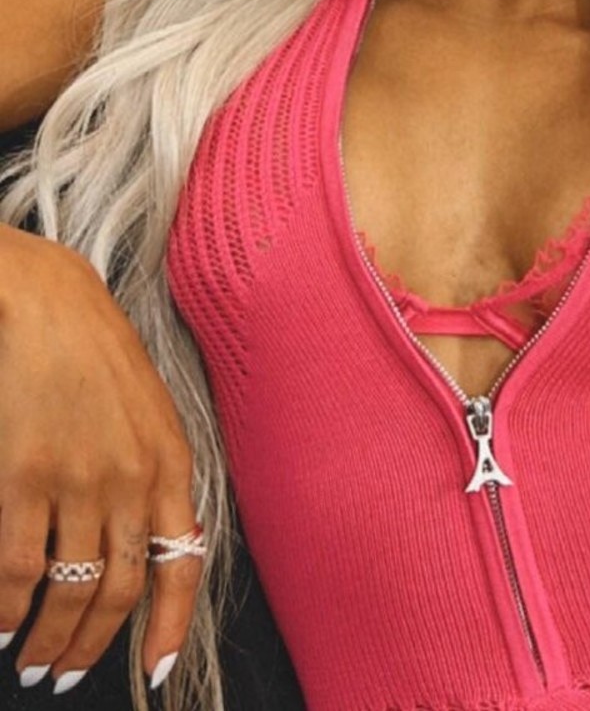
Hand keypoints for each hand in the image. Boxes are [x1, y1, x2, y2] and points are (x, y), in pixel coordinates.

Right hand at [0, 224, 199, 693]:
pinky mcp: (22, 475)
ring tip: (29, 661)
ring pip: (66, 591)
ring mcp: (76, 480)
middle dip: (90, 648)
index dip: (167, 628)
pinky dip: (3, 610)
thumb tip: (166, 547)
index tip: (152, 673)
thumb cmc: (100, 359)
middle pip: (117, 592)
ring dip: (46, 640)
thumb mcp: (152, 415)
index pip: (182, 565)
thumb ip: (159, 480)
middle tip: (63, 676)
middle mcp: (131, 479)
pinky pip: (15, 569)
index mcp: (171, 464)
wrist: (50, 305)